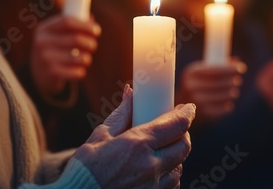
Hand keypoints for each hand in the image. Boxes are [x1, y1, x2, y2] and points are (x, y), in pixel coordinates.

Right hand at [31, 15, 100, 97]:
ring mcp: (45, 58)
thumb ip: (73, 25)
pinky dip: (82, 71)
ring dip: (87, 58)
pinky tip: (78, 70)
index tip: (97, 30)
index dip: (85, 25)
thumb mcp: (57, 34)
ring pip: (80, 57)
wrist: (39, 73)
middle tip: (93, 45)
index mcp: (43, 28)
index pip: (67, 21)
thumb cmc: (54, 49)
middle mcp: (41, 42)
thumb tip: (91, 19)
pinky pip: (78, 72)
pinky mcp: (52, 73)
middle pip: (76, 39)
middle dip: (90, 42)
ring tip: (85, 59)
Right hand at [72, 85, 195, 188]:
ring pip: (179, 167)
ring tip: (163, 148)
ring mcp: (153, 185)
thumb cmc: (84, 168)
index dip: (187, 114)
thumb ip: (121, 114)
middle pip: (184, 146)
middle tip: (176, 126)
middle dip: (183, 133)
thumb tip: (130, 93)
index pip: (176, 125)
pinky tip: (156, 169)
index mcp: (137, 144)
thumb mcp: (100, 136)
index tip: (188, 108)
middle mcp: (150, 165)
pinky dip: (169, 174)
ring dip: (175, 155)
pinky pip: (171, 184)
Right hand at [177, 58, 245, 122]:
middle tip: (238, 80)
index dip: (230, 68)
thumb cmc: (196, 85)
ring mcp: (197, 101)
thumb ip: (218, 65)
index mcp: (191, 73)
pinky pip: (225, 108)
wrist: (181, 107)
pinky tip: (227, 102)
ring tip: (233, 92)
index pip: (216, 70)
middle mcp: (191, 87)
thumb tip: (237, 61)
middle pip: (222, 82)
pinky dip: (228, 104)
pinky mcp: (204, 114)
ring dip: (233, 92)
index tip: (241, 68)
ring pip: (226, 95)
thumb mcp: (202, 72)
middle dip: (233, 80)